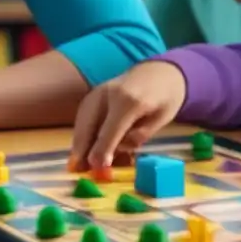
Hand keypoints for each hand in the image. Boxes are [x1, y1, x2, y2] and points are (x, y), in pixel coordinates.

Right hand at [69, 62, 186, 170]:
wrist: (158, 72)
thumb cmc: (163, 99)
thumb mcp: (161, 120)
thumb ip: (139, 135)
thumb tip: (116, 152)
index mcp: (130, 101)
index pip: (111, 129)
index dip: (103, 149)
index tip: (97, 166)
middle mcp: (108, 94)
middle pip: (89, 123)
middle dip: (82, 147)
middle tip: (78, 169)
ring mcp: (98, 92)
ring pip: (81, 120)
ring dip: (78, 142)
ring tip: (77, 163)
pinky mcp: (93, 94)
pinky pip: (82, 117)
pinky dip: (81, 133)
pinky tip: (81, 148)